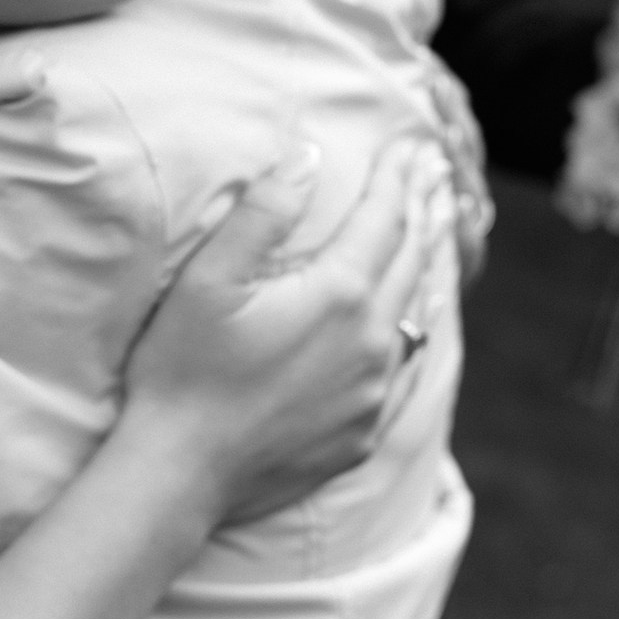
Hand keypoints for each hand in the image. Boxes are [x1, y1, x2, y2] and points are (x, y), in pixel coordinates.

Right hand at [118, 138, 431, 525]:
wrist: (181, 473)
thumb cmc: (182, 369)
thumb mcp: (209, 278)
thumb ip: (264, 211)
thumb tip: (309, 155)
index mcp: (340, 295)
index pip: (384, 218)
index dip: (397, 176)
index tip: (411, 145)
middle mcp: (373, 342)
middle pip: (412, 260)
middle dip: (424, 209)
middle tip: (437, 173)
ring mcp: (373, 392)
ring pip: (415, 313)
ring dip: (425, 265)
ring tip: (434, 232)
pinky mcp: (362, 431)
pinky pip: (401, 368)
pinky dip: (410, 329)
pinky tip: (409, 323)